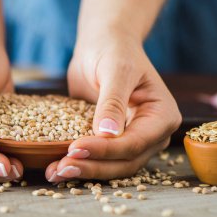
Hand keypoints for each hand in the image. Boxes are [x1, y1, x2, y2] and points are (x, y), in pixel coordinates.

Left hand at [46, 34, 181, 181]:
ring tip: (55, 172)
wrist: (102, 45)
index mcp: (161, 116)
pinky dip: (79, 162)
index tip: (76, 148)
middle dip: (93, 166)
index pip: (135, 142)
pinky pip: (97, 156)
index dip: (105, 150)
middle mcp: (149, 133)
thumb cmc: (114, 50)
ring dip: (84, 170)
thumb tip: (108, 134)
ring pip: (110, 165)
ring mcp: (130, 139)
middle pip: (124, 161)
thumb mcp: (116, 70)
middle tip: (62, 167)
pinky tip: (56, 165)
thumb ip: (112, 102)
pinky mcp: (109, 140)